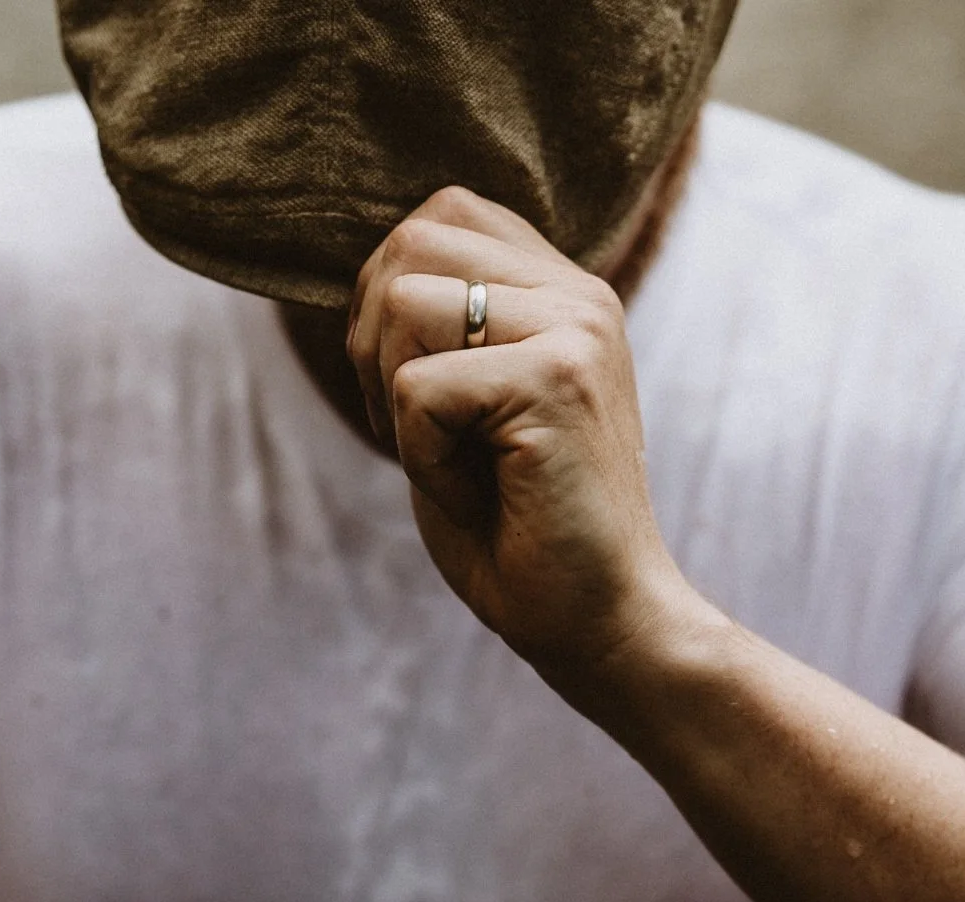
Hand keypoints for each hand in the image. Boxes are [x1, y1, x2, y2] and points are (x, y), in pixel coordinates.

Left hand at [346, 188, 700, 680]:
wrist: (602, 622)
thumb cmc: (521, 534)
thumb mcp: (466, 411)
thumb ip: (433, 330)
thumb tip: (361, 275)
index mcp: (561, 291)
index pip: (441, 216)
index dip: (389, 300)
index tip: (423, 396)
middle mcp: (577, 293)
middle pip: (408, 244)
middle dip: (374, 345)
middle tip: (426, 435)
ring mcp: (573, 328)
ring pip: (403, 304)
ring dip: (397, 403)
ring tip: (459, 463)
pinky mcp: (557, 379)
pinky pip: (417, 387)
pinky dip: (420, 456)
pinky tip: (477, 494)